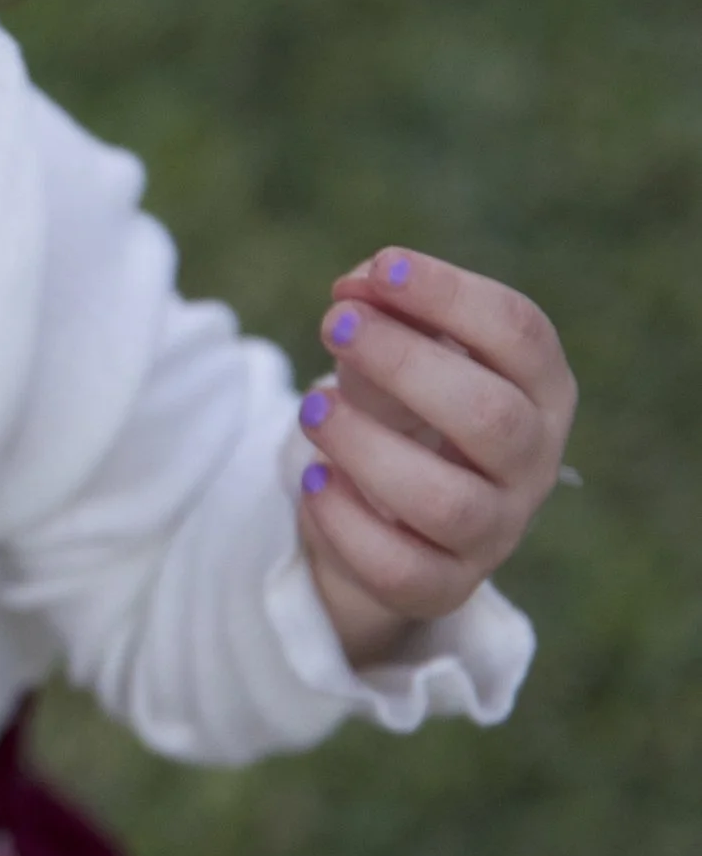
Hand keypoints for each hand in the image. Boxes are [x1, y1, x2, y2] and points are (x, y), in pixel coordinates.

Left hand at [296, 246, 575, 666]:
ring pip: (444, 501)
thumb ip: (382, 310)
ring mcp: (496, 531)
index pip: (522, 333)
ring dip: (365, 446)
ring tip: (312, 407)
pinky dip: (345, 521)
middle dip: (405, 362)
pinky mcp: (444, 586)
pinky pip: (399, 567)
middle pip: (491, 416)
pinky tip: (314, 479)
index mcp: (542, 389)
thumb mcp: (397, 350)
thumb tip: (357, 287)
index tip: (381, 269)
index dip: (451, 295)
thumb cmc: (404, 409)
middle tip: (335, 326)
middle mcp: (534, 462)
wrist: (390, 516)